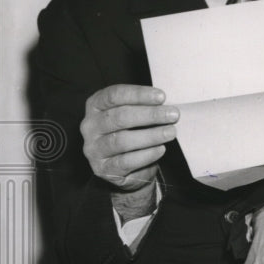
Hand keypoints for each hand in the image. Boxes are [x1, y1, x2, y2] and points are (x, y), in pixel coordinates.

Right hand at [80, 84, 177, 210]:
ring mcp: (94, 149)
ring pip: (121, 140)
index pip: (114, 95)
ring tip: (170, 132)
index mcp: (95, 106)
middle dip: (149, 115)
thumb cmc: (133, 133)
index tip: (161, 97)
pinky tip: (160, 149)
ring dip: (150, 135)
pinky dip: (146, 155)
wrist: (131, 168)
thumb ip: (144, 108)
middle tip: (172, 115)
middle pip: (119, 117)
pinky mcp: (102, 169)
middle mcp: (90, 126)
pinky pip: (125, 161)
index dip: (138, 94)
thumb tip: (165, 106)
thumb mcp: (135, 116)